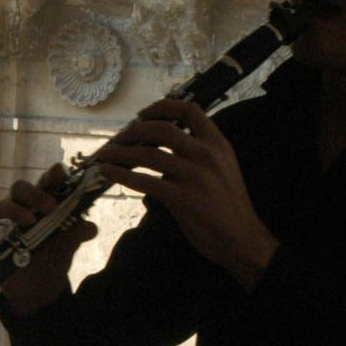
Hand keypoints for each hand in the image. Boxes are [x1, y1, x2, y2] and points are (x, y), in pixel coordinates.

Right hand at [0, 163, 97, 316]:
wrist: (37, 290)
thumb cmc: (52, 259)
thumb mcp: (68, 246)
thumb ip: (77, 233)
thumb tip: (90, 227)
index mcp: (43, 203)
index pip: (46, 183)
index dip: (52, 175)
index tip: (60, 172)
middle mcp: (21, 207)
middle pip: (22, 188)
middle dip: (35, 194)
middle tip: (50, 207)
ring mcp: (1, 222)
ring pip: (1, 204)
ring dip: (14, 209)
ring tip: (29, 221)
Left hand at [93, 100, 277, 291]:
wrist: (240, 238)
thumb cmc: (229, 206)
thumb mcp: (223, 169)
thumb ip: (199, 154)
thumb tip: (163, 149)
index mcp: (218, 144)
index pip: (189, 110)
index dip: (162, 107)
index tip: (142, 114)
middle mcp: (206, 154)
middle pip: (162, 128)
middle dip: (134, 131)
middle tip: (119, 138)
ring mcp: (193, 175)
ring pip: (147, 153)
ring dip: (120, 152)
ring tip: (105, 154)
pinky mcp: (180, 197)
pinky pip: (143, 180)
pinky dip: (120, 174)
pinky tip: (107, 173)